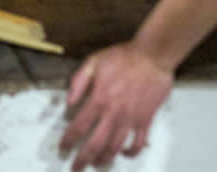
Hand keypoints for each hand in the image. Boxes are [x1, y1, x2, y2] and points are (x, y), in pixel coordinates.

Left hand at [59, 42, 173, 170]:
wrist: (153, 56)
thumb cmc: (123, 57)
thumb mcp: (94, 61)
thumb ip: (78, 82)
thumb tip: (68, 102)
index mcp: (99, 99)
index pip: (79, 127)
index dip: (68, 140)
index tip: (63, 147)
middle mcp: (113, 114)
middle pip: (95, 145)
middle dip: (82, 159)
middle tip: (75, 168)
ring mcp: (130, 119)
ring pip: (114, 148)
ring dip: (103, 159)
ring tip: (95, 164)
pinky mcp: (145, 120)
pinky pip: (138, 143)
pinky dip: (130, 153)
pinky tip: (123, 154)